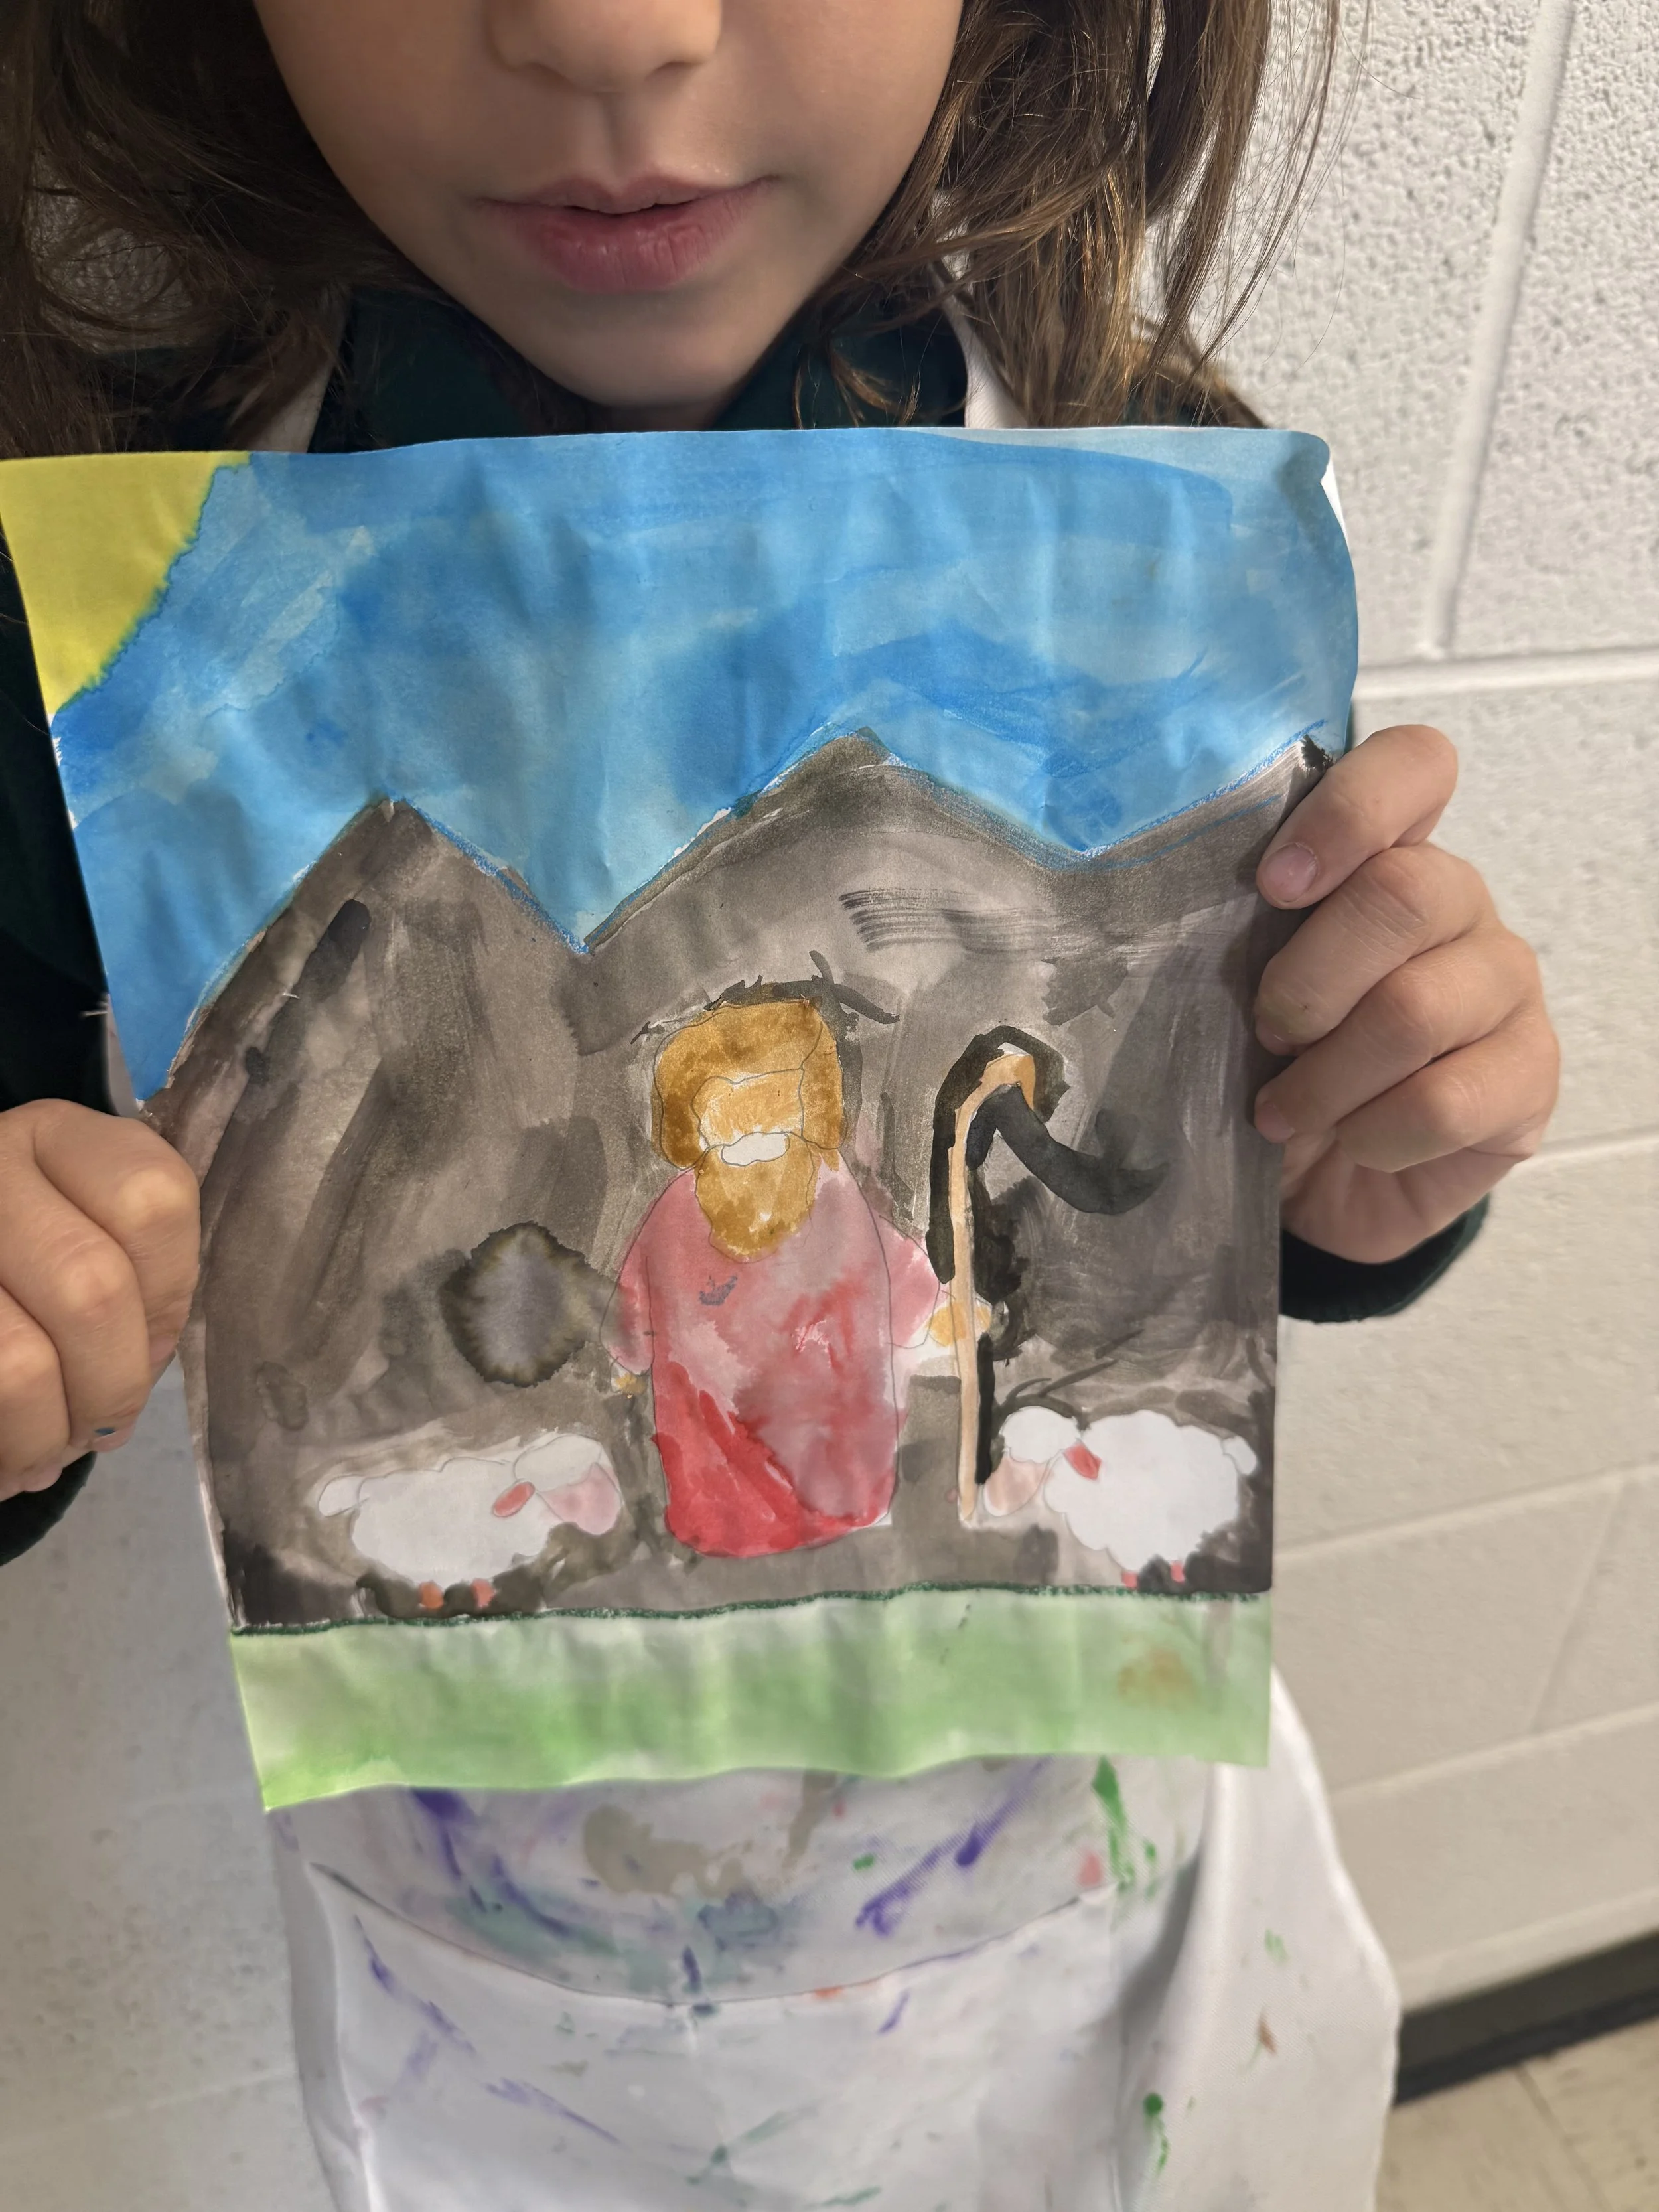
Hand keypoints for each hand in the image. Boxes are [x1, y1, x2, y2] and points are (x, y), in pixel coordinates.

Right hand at [0, 1101, 199, 1501]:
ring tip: (49, 1450)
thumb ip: (133, 1293)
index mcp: (57, 1136)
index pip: (153, 1202)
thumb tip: (124, 1394)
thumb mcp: (88, 1247)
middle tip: (101, 1429)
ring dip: (46, 1433)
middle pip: (91, 1288)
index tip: (150, 1348)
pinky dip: (6, 1445)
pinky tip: (9, 1457)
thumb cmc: (27, 1277)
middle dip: (111, 1387)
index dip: (168, 1299)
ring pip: (18, 1360)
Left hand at [1252, 724, 1558, 1264]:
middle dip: (1307, 982)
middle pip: (1403, 895)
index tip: (1272, 885)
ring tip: (1284, 1111)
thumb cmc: (1279, 1065)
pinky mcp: (1528, 1075)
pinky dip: (1372, 1134)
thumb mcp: (1240, 987)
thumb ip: (1234, 933)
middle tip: (1266, 1035)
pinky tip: (1352, 1141)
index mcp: (1387, 854)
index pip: (1414, 766)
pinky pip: (1443, 1102)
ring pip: (1414, 1011)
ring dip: (1325, 1077)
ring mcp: (1505, 985)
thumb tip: (1164, 918)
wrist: (1325, 1179)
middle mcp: (1460, 903)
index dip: (1348, 812)